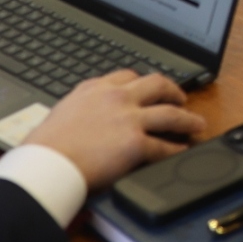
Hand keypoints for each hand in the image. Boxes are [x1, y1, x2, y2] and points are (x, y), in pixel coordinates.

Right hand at [26, 70, 200, 190]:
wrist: (45, 165)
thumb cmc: (44, 147)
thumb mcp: (62, 113)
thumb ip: (82, 109)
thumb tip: (87, 119)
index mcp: (95, 88)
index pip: (128, 76)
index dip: (144, 83)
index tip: (151, 88)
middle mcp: (115, 98)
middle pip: (157, 85)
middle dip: (173, 90)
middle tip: (180, 98)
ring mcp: (128, 118)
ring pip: (170, 113)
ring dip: (188, 119)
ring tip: (197, 124)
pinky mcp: (136, 143)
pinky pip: (164, 146)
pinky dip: (177, 149)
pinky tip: (181, 151)